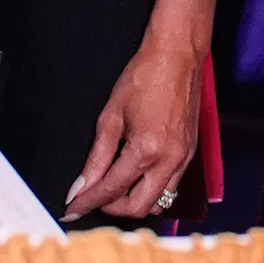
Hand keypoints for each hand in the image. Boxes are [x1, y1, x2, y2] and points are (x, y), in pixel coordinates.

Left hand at [63, 27, 204, 222]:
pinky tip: (136, 175)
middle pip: (138, 208)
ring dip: (134, 201)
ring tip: (115, 186)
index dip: (87, 202)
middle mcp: (169, 160)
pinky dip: (151, 189)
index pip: (111, 190)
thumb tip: (81, 186)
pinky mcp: (190, 153)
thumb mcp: (111, 116)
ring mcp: (184, 158)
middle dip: (111, 208)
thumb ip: (96, 157)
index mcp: (146, 150)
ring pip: (158, 202)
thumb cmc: (145, 76)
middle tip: (93, 197)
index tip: (72, 208)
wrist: (177, 54)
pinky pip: (171, 185)